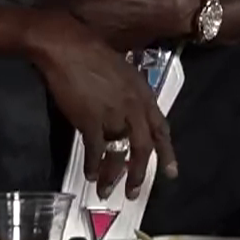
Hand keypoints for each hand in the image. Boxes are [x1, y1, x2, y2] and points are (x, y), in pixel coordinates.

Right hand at [27, 11, 177, 198]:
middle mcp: (133, 107)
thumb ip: (130, 94)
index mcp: (143, 93)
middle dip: (141, 173)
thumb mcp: (123, 71)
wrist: (67, 46)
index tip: (171, 172)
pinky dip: (94, 166)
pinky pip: (96, 150)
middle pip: (144, 147)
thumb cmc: (93, 53)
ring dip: (115, 175)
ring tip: (109, 191)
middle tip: (136, 193)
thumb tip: (129, 113)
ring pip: (120, 153)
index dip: (167, 152)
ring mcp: (112, 114)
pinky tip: (92, 175)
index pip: (161, 128)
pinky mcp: (90, 120)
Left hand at [36, 0, 200, 51]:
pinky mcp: (95, 43)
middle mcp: (76, 8)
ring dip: (57, 14)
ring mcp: (85, 29)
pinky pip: (73, 37)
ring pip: (54, 22)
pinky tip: (84, 24)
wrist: (169, 6)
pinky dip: (74, 31)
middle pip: (43, 4)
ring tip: (68, 8)